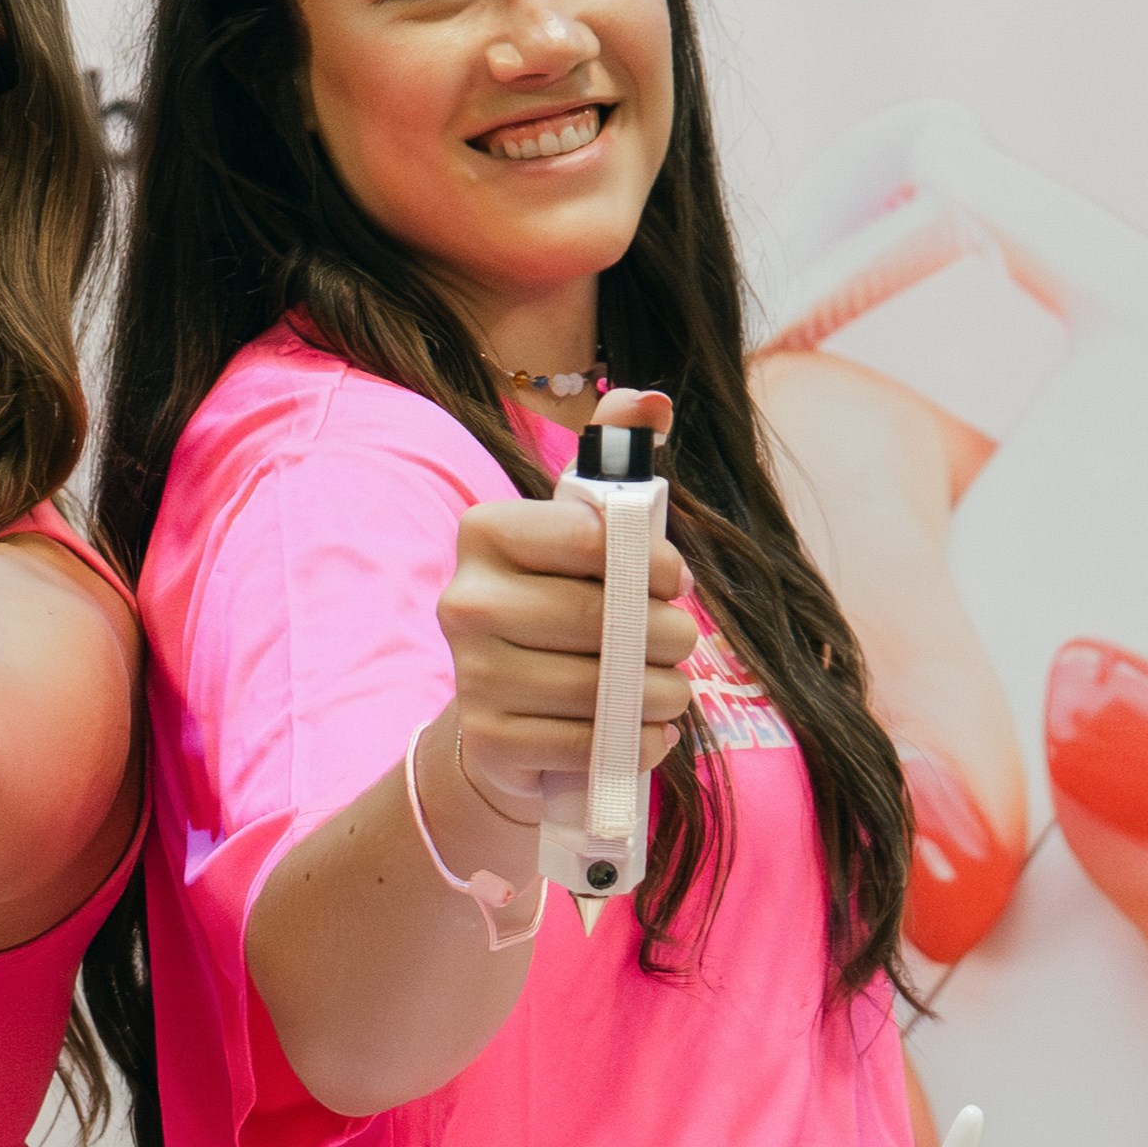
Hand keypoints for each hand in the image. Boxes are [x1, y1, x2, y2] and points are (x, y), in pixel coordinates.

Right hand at [431, 488, 691, 824]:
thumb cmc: (557, 606)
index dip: (656, 563)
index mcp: (486, 533)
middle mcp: (467, 600)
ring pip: (605, 686)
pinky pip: (592, 743)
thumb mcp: (582, 532)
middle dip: (668, 635)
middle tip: (680, 642)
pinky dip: (639, 740)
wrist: (504, 710)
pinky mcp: (490, 739)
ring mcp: (472, 674)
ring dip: (663, 692)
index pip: (596, 537)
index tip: (677, 583)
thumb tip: (652, 403)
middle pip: (604, 616)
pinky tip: (646, 729)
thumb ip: (614, 462)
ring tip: (669, 688)